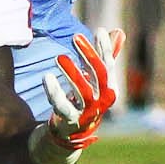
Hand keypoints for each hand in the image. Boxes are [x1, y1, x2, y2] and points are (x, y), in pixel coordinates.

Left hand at [30, 30, 121, 163]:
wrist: (70, 132)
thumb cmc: (84, 100)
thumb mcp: (94, 78)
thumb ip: (105, 56)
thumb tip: (118, 32)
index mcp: (108, 89)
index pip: (109, 66)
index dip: (105, 49)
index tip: (97, 30)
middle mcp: (101, 101)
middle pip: (99, 76)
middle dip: (88, 55)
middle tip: (75, 36)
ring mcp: (87, 113)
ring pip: (82, 91)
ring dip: (72, 73)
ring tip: (59, 56)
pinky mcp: (70, 121)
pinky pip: (62, 106)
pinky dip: (54, 91)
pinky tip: (47, 76)